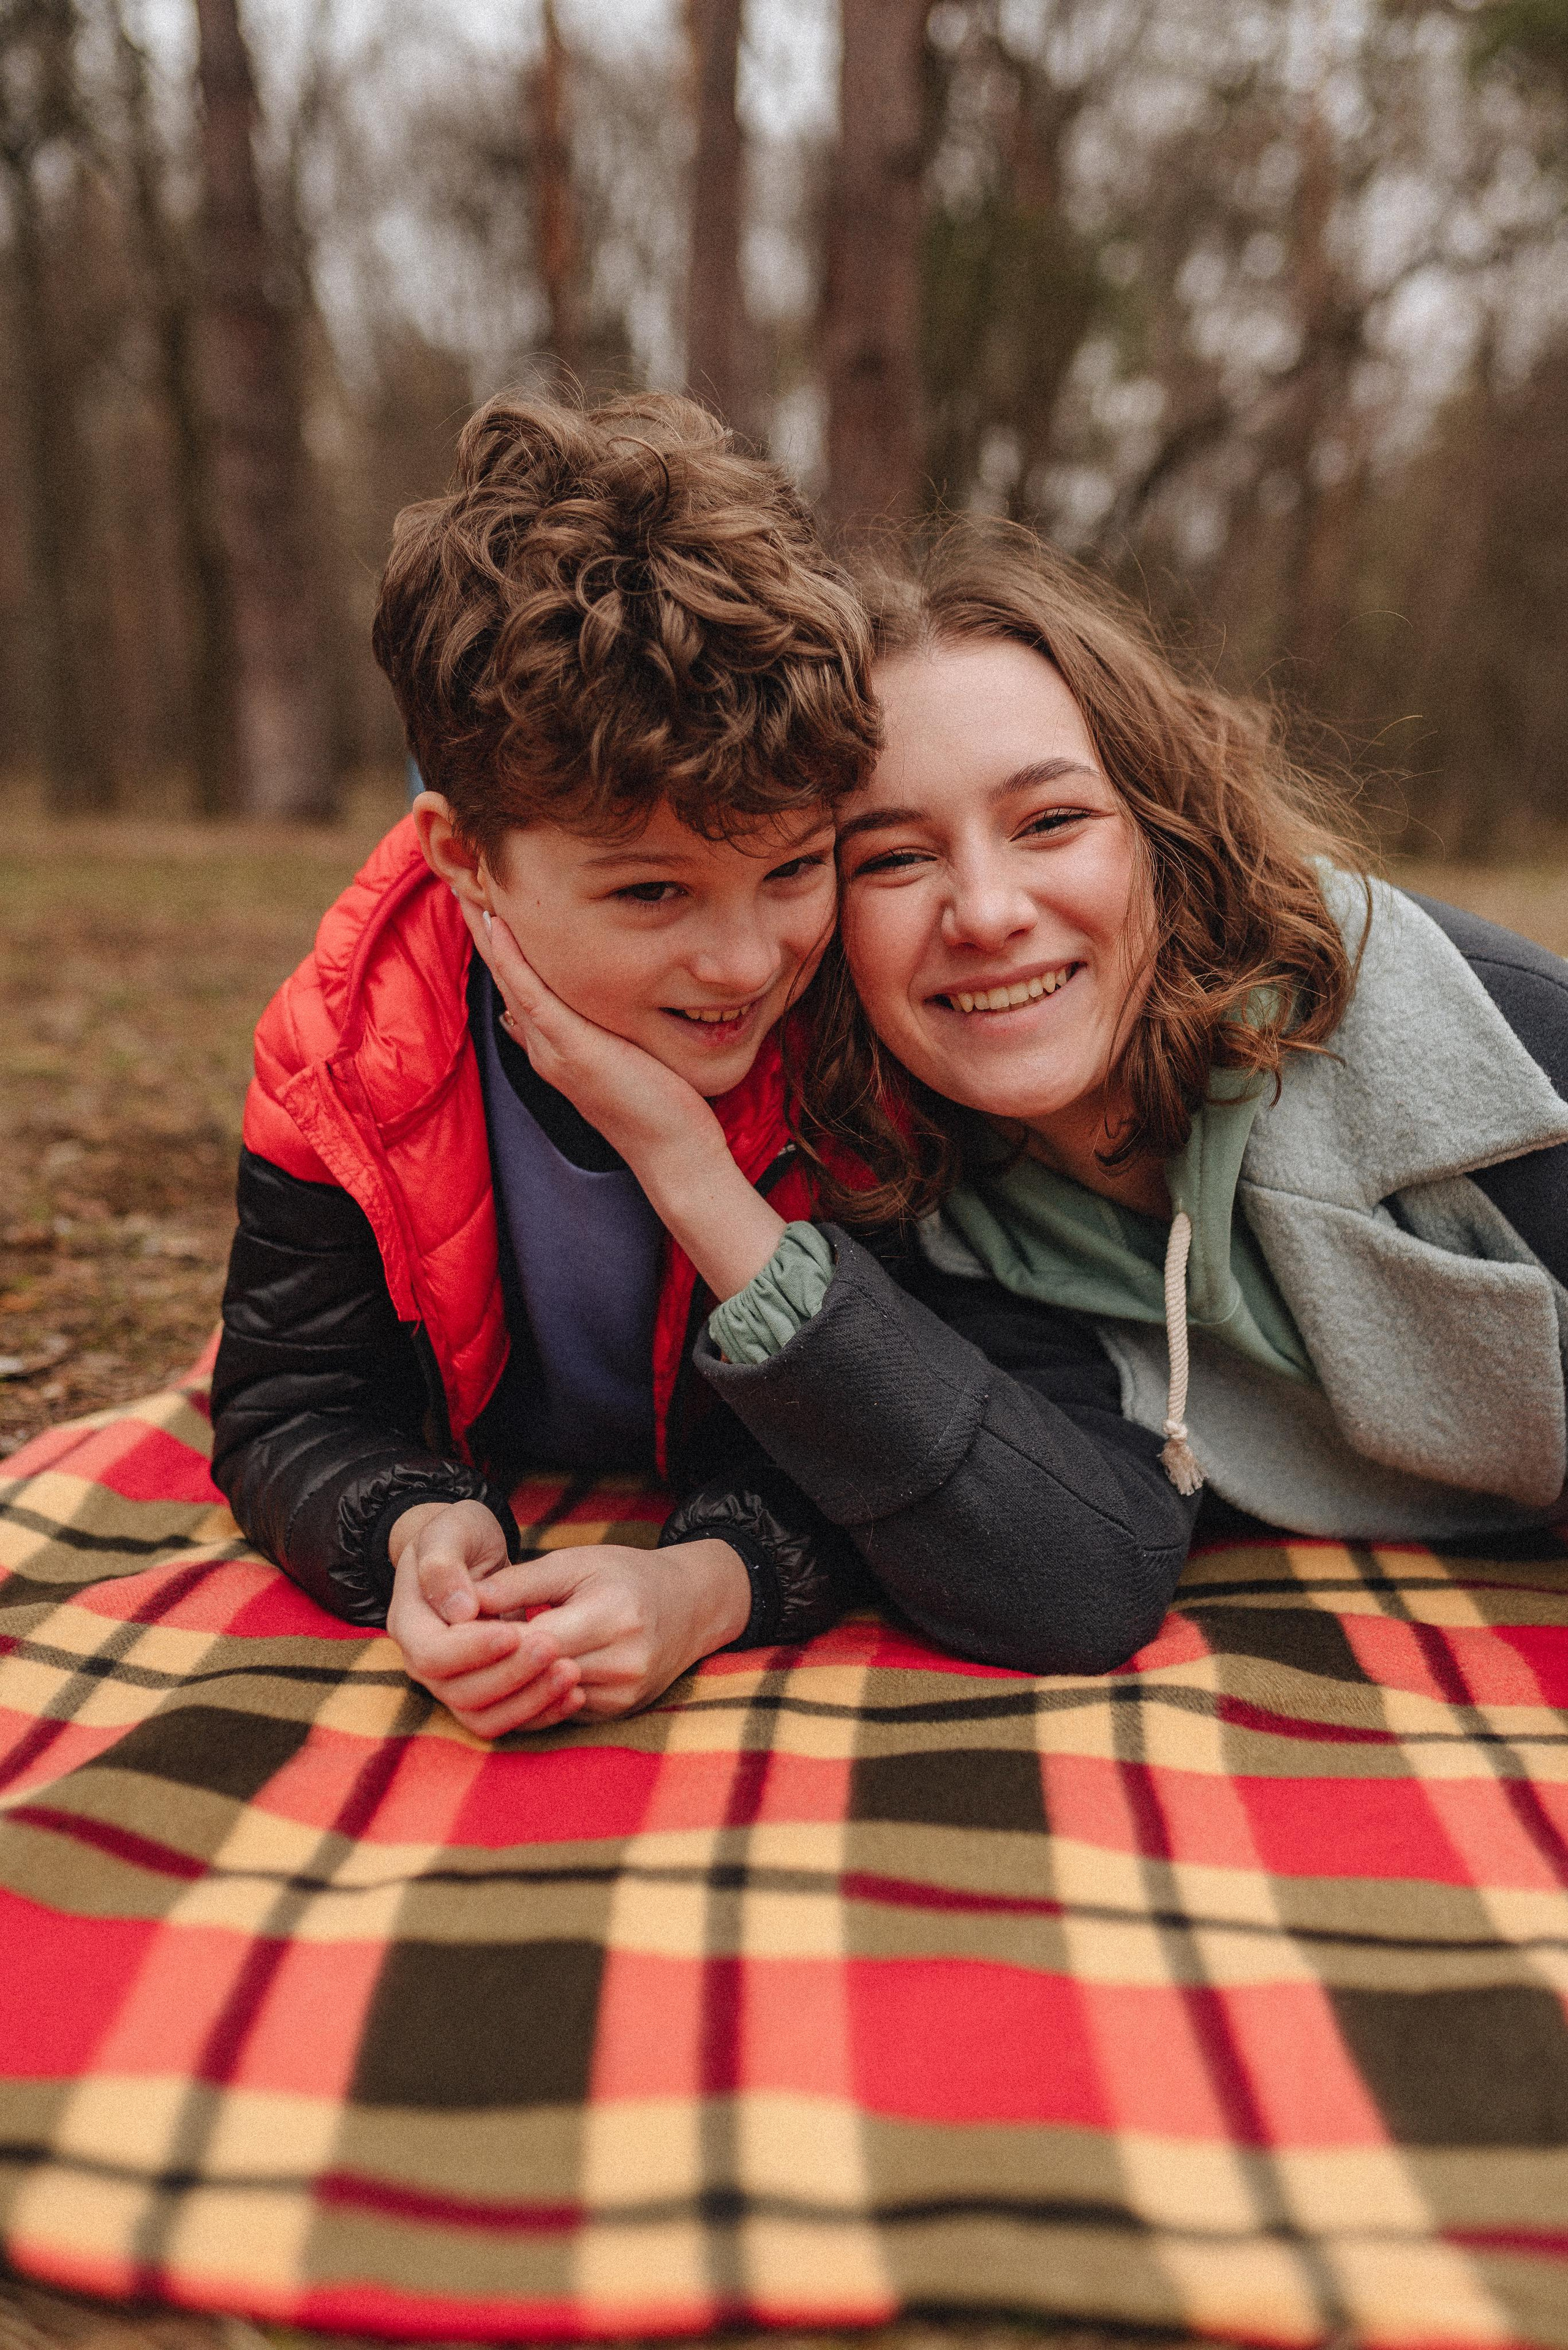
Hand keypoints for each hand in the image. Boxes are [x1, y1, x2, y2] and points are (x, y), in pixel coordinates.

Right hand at [386, 1500, 584, 1736]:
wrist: (471, 1552)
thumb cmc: (460, 1535)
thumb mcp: (451, 1530)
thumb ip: (445, 1565)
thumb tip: (460, 1610)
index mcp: (409, 1622)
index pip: (432, 1654)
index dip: (472, 1650)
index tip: (514, 1632)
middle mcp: (425, 1662)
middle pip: (459, 1692)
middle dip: (509, 1675)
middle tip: (554, 1648)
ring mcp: (452, 1682)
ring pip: (483, 1716)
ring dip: (528, 1701)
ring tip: (572, 1672)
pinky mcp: (484, 1693)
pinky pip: (507, 1720)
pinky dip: (540, 1712)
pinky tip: (575, 1694)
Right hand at [462, 900, 724, 1172]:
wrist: (671, 1152)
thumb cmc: (660, 1108)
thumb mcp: (622, 1063)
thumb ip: (593, 1038)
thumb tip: (578, 1021)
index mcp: (553, 1047)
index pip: (518, 987)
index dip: (500, 947)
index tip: (487, 907)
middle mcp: (543, 1046)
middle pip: (503, 977)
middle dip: (484, 931)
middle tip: (461, 883)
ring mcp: (552, 1047)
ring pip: (508, 978)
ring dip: (486, 934)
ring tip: (466, 889)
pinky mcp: (571, 1047)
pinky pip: (531, 992)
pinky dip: (511, 958)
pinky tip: (500, 924)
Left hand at [467, 1536, 751, 1719]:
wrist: (688, 1606)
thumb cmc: (625, 1575)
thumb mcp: (575, 1563)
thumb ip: (519, 1582)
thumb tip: (461, 1600)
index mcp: (612, 1616)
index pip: (535, 1641)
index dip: (489, 1640)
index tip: (453, 1631)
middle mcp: (624, 1661)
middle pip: (538, 1674)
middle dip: (493, 1665)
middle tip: (452, 1654)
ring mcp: (625, 1693)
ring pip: (546, 1699)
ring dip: (511, 1686)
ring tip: (475, 1666)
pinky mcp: (620, 1712)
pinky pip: (563, 1712)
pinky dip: (535, 1698)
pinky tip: (512, 1682)